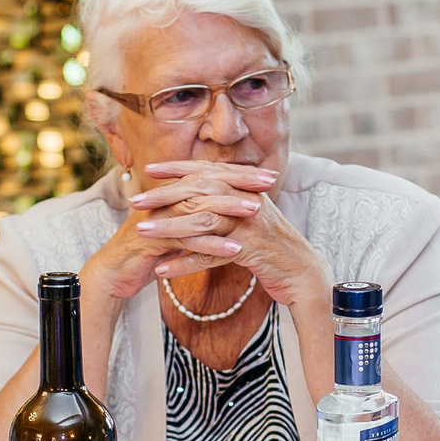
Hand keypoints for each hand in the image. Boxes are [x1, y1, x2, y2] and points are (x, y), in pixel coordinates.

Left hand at [132, 160, 327, 310]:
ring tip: (141, 232)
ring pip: (203, 220)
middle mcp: (248, 200)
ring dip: (169, 227)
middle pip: (200, 189)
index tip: (148, 169)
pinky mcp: (252, 249)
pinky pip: (212, 254)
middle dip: (164, 194)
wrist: (304, 272)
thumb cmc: (273, 247)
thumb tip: (199, 195)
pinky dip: (186, 262)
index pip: (206, 170)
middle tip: (135, 200)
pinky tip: (163, 270)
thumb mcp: (249, 218)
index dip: (177, 168)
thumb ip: (228, 203)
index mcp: (245, 189)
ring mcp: (251, 223)